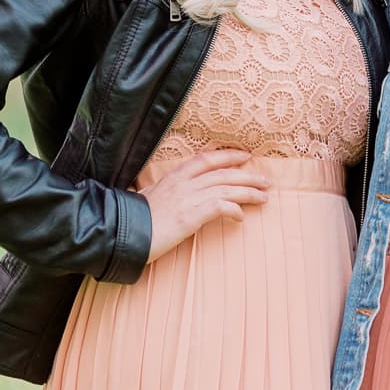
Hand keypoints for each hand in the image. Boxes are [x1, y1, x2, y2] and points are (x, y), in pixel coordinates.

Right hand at [140, 149, 270, 261]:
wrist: (123, 233)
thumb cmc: (135, 218)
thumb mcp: (149, 196)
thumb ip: (165, 190)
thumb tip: (171, 191)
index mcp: (175, 175)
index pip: (207, 159)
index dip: (228, 156)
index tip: (245, 156)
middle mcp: (184, 183)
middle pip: (223, 173)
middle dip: (247, 176)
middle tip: (265, 180)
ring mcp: (188, 198)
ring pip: (227, 188)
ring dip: (249, 192)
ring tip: (264, 196)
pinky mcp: (191, 215)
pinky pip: (220, 206)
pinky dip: (234, 209)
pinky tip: (241, 217)